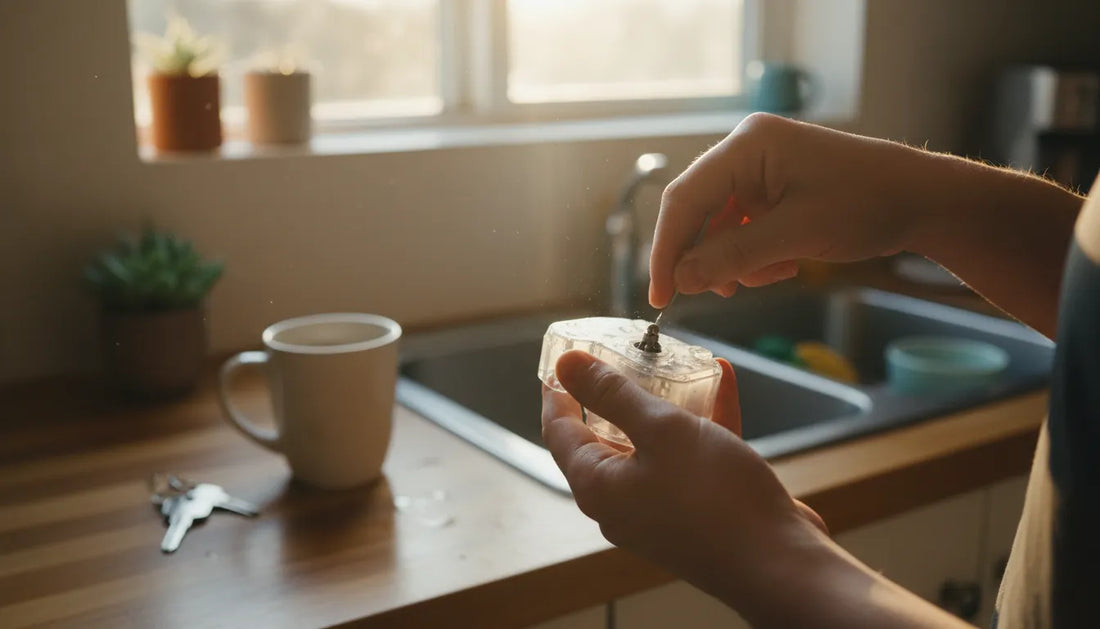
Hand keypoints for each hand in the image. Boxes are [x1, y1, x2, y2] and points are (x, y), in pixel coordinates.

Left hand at [541, 350, 825, 609]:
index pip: (559, 431)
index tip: (564, 357)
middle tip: (623, 352)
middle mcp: (622, 503)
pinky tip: (723, 382)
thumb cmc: (715, 497)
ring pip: (653, 445)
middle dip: (616, 392)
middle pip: (605, 437)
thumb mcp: (661, 430)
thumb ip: (613, 394)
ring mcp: (660, 509)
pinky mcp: (697, 510)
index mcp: (598, 486)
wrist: (781, 562)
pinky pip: (690, 457)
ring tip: (676, 361)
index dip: (559, 391)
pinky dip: (703, 421)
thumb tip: (566, 365)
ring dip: (667, 401)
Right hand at [649, 113, 919, 306]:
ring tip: (766, 277)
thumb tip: (681, 280)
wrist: (922, 200)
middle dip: (702, 257)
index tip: (660, 295)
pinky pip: (742, 228)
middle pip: (697, 212)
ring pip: (719, 226)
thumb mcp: (794, 235)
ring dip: (733, 261)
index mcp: (747, 145)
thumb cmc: (866, 204)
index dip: (666, 249)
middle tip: (703, 296)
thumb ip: (732, 256)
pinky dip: (753, 255)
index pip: (684, 199)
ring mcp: (760, 170)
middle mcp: (746, 151)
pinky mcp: (774, 190)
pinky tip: (781, 268)